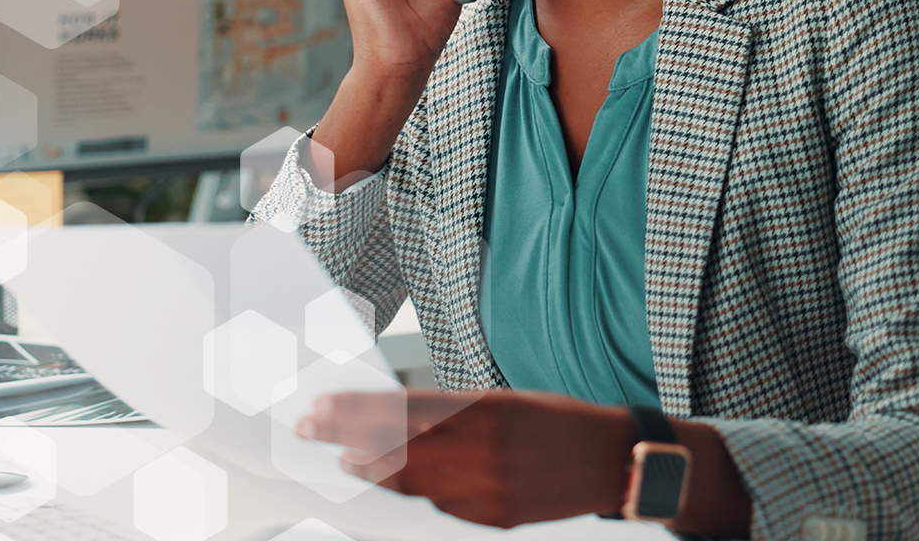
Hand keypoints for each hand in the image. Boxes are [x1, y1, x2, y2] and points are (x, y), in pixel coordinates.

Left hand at [297, 389, 635, 528]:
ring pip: (411, 481)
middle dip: (345, 437)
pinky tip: (391, 479)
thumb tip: (391, 414)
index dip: (354, 410)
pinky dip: (412, 488)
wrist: (609, 461)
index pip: (400, 411)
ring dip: (371, 468)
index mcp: (482, 411)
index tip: (321, 404)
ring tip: (343, 458)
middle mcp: (481, 452)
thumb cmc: (554, 420)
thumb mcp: (501, 399)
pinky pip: (440, 502)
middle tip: (309, 428)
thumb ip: (448, 410)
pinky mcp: (493, 518)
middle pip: (394, 447)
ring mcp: (486, 491)